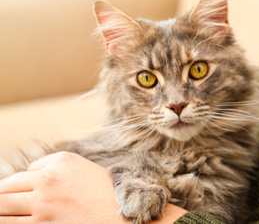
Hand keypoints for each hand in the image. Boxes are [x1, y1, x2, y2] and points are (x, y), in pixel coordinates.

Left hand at [0, 152, 186, 222]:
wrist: (127, 216)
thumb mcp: (86, 171)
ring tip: (9, 213)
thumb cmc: (108, 195)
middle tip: (7, 205)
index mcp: (60, 160)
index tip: (21, 195)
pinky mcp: (43, 223)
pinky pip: (10, 223)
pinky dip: (8, 221)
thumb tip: (33, 177)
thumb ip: (59, 170)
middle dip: (4, 198)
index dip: (19, 186)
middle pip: (6, 187)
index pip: (24, 172)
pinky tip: (13, 220)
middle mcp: (48, 178)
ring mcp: (43, 202)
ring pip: (2, 206)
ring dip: (3, 211)